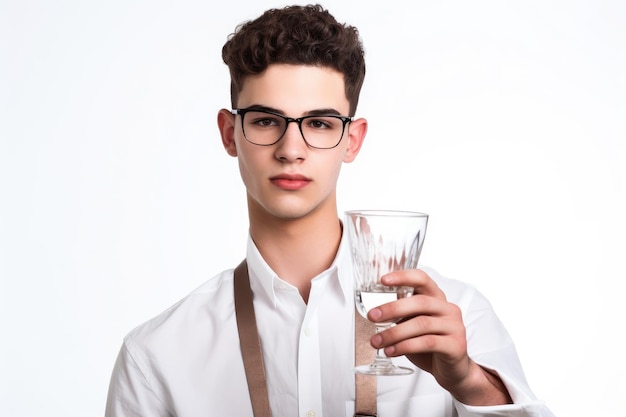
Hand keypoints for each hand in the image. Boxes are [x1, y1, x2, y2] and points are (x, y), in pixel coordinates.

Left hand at [367, 269, 512, 405]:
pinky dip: (405, 346)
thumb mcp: (413, 326)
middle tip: (372, 316)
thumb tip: (374, 313)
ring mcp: (454, 326)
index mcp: (437, 299)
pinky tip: (390, 351)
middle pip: (420, 302)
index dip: (403, 277)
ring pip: (421, 324)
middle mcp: (448, 309)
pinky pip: (427, 342)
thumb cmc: (430, 346)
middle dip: (392, 308)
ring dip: (394, 333)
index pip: (422, 279)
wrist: (453, 371)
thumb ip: (401, 316)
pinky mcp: (455, 345)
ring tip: (376, 341)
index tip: (383, 280)